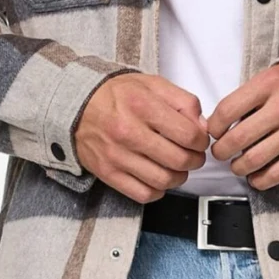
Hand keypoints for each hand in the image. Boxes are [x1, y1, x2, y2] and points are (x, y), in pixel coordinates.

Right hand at [73, 73, 209, 200]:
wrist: (76, 106)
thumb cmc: (116, 95)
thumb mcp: (152, 84)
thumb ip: (183, 102)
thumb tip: (202, 127)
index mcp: (142, 105)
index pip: (188, 135)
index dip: (201, 141)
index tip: (198, 140)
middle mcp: (128, 132)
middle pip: (179, 160)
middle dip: (194, 160)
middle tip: (192, 156)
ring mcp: (117, 155)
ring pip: (164, 180)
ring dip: (178, 177)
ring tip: (176, 167)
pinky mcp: (108, 173)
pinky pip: (143, 194)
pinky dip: (157, 190)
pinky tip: (158, 178)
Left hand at [205, 63, 278, 189]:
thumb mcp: (276, 74)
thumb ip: (251, 94)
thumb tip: (224, 121)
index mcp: (270, 83)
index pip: (228, 110)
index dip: (214, 126)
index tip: (214, 131)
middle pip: (237, 138)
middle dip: (221, 150)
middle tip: (220, 151)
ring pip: (253, 160)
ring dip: (238, 167)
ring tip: (237, 165)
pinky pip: (277, 173)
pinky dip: (260, 180)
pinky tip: (255, 177)